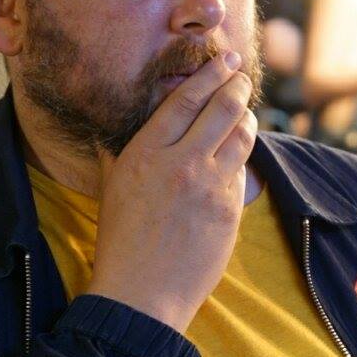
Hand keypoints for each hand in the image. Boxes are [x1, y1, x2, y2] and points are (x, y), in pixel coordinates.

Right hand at [85, 51, 257, 332]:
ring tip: (247, 111)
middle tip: (242, 75)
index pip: (185, 99)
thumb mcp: (111, 188)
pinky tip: (240, 151)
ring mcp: (210, 186)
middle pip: (222, 108)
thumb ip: (116, 153)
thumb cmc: (120, 242)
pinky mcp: (230, 209)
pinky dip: (243, 156)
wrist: (141, 294)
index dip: (210, 75)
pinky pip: (243, 170)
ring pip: (242, 136)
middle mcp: (181, 163)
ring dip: (248, 117)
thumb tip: (109, 131)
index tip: (225, 62)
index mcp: (145, 153)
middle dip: (236, 86)